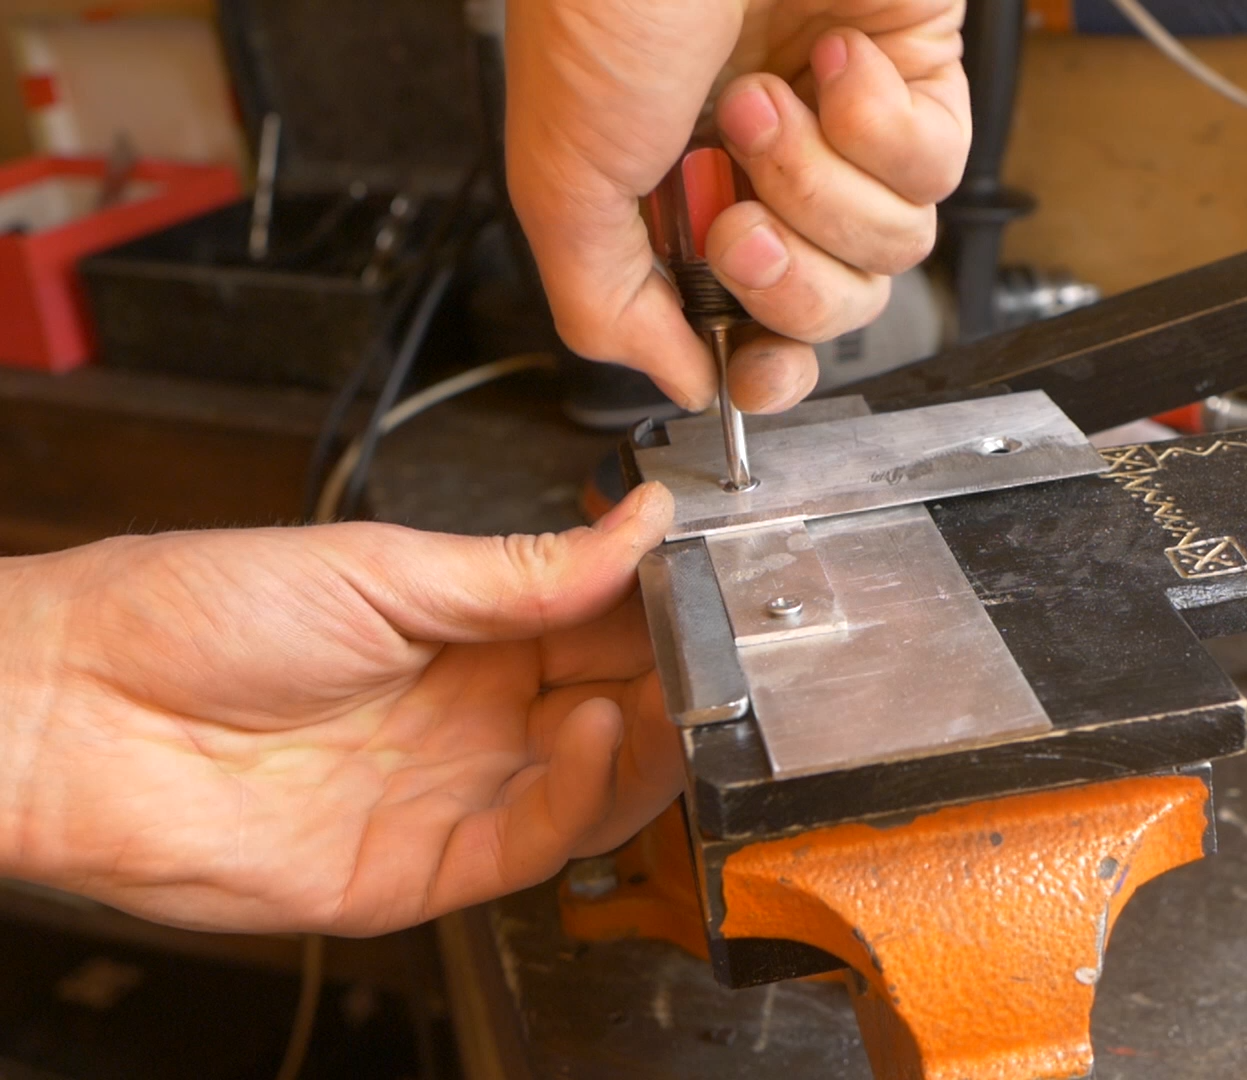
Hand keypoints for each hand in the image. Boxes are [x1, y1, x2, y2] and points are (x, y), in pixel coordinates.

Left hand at [0, 486, 677, 935]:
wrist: (69, 708)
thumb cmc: (192, 614)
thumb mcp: (383, 568)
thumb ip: (525, 571)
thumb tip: (641, 521)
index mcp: (469, 633)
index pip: (603, 629)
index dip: (663, 612)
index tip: (716, 586)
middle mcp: (472, 719)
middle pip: (615, 711)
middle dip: (676, 683)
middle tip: (720, 651)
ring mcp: (450, 796)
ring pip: (592, 789)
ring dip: (646, 745)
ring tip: (668, 694)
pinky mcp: (420, 871)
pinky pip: (530, 846)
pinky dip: (581, 799)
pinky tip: (595, 736)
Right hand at [505, 0, 969, 412]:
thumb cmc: (611, 3)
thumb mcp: (566, 179)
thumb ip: (608, 304)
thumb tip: (677, 382)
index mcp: (680, 194)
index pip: (754, 323)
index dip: (766, 364)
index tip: (753, 373)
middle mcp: (767, 165)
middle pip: (831, 304)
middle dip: (788, 279)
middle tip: (738, 215)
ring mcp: (844, 122)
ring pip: (887, 245)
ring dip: (818, 184)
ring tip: (764, 101)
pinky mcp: (915, 75)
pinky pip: (933, 166)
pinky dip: (875, 126)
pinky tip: (829, 61)